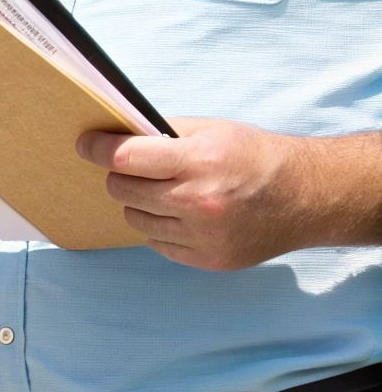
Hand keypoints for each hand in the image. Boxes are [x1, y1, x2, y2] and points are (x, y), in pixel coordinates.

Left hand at [76, 117, 365, 270]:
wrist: (307, 197)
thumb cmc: (255, 157)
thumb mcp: (212, 130)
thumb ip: (163, 134)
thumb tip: (114, 135)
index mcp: (200, 162)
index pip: (125, 158)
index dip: (98, 148)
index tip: (85, 144)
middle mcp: (199, 202)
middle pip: (123, 190)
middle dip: (121, 176)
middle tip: (133, 168)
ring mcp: (203, 236)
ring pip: (134, 219)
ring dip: (139, 204)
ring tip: (162, 191)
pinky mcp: (208, 260)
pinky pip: (157, 243)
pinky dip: (160, 227)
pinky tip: (180, 214)